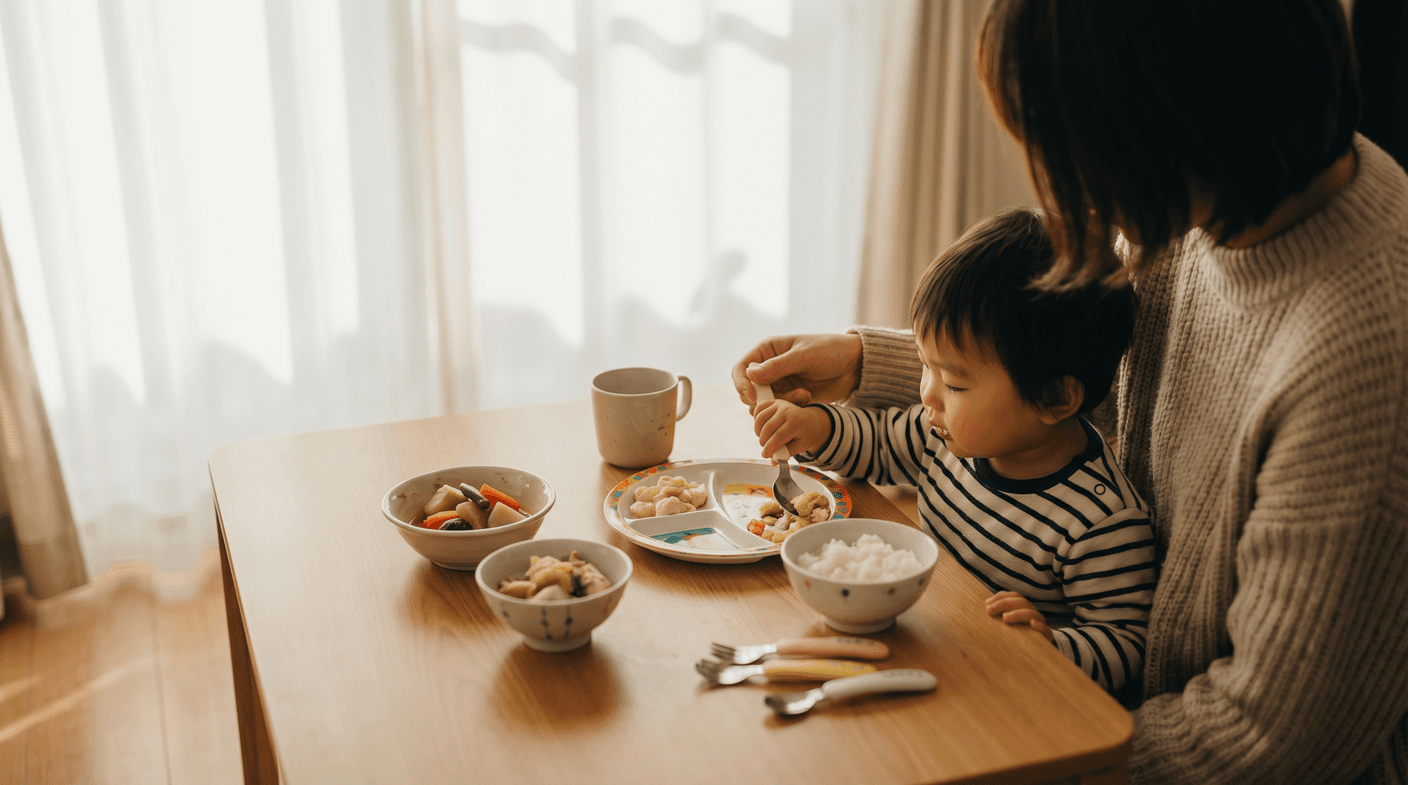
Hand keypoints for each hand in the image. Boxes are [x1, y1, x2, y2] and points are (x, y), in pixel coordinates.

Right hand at [731, 333, 863, 409]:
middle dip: (763, 399)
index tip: (753, 396)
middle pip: (748, 390)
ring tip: (803, 396)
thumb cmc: (830, 351)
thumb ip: (778, 366)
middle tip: (783, 400)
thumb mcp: (804, 356)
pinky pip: (779, 409)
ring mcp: (779, 384)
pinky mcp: (790, 397)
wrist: (854, 365)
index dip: (742, 384)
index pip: (741, 369)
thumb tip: (750, 374)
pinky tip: (807, 398)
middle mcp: (768, 367)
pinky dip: (789, 408)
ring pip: (764, 403)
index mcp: (767, 350)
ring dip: (779, 404)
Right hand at [754, 400, 831, 458]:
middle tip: (766, 449)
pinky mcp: (773, 402)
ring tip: (764, 439)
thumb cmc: (805, 434)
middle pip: (768, 428)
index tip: (765, 455)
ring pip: (760, 418)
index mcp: (796, 421)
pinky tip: (762, 428)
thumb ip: (786, 453)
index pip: (779, 436)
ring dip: (758, 432)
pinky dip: (756, 420)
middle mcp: (787, 410)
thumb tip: (773, 461)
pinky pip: (758, 410)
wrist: (810, 420)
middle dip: (764, 442)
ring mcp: (779, 404)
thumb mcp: (800, 446)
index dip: (769, 447)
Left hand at [985, 591, 1053, 642]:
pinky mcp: (1046, 636)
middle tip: (989, 611)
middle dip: (1004, 604)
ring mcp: (1040, 623)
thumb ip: (1000, 615)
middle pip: (1021, 602)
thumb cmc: (1018, 634)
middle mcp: (1032, 612)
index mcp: (1024, 607)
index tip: (986, 604)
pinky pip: (1045, 629)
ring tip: (1005, 618)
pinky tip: (1032, 624)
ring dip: (1018, 614)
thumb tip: (986, 607)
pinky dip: (1039, 626)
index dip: (1000, 597)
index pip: (1014, 596)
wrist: (1040, 650)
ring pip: (1032, 614)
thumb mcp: (1009, 623)